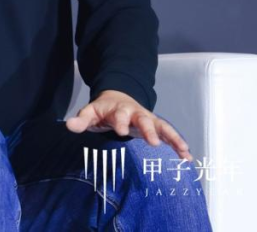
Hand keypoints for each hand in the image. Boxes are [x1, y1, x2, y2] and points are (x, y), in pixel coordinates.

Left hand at [65, 90, 192, 160]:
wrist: (117, 98)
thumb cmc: (103, 110)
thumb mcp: (90, 112)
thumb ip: (81, 119)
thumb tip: (69, 125)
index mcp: (119, 109)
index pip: (119, 114)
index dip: (120, 122)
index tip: (120, 131)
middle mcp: (136, 113)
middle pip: (144, 119)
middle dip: (149, 130)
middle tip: (153, 143)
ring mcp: (148, 119)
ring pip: (162, 127)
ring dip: (172, 138)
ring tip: (183, 151)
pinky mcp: (156, 127)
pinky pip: (169, 135)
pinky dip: (178, 145)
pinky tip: (187, 158)